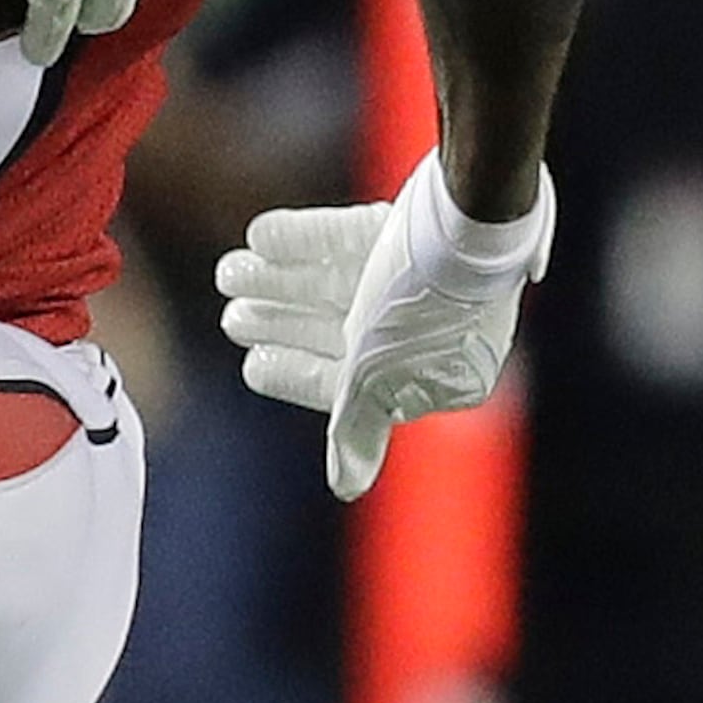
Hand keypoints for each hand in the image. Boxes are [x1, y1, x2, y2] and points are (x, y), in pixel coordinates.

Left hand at [220, 147, 556, 497]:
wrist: (471, 215)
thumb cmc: (425, 310)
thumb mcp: (379, 376)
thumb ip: (355, 427)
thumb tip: (346, 487)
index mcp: (439, 372)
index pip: (354, 383)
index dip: (297, 373)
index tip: (251, 363)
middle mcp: (433, 326)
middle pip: (341, 329)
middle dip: (281, 322)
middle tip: (232, 313)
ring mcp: (423, 273)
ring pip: (339, 280)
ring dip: (280, 278)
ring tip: (231, 270)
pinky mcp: (413, 225)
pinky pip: (349, 237)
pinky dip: (304, 237)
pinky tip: (260, 236)